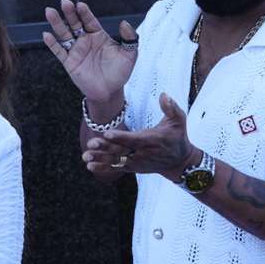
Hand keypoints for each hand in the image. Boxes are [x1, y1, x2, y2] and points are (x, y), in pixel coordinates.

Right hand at [42, 0, 137, 102]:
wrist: (110, 91)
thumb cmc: (120, 72)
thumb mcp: (130, 54)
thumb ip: (130, 38)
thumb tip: (124, 22)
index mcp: (98, 35)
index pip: (89, 20)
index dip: (84, 13)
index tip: (80, 5)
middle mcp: (85, 40)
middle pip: (74, 23)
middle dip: (69, 13)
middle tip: (64, 2)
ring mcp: (75, 50)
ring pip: (64, 34)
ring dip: (56, 23)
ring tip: (49, 11)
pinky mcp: (69, 62)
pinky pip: (59, 51)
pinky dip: (52, 43)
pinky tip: (46, 35)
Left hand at [82, 93, 198, 181]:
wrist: (179, 162)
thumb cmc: (177, 137)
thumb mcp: (179, 121)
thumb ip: (171, 108)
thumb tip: (164, 94)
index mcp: (153, 140)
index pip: (134, 139)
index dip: (120, 137)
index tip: (106, 134)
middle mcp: (143, 153)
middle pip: (122, 150)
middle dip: (106, 147)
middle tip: (91, 143)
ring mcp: (137, 162)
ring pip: (117, 161)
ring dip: (100, 159)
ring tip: (85, 157)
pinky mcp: (133, 168)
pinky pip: (117, 168)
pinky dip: (103, 168)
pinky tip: (89, 166)